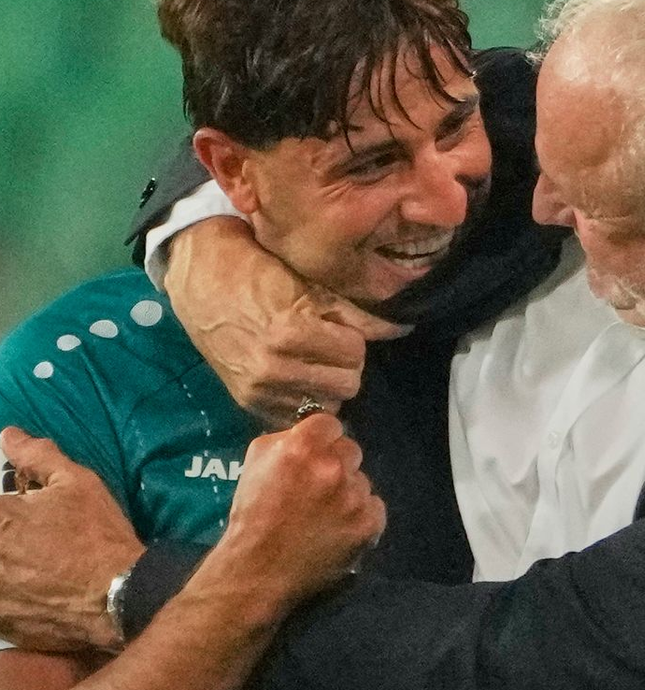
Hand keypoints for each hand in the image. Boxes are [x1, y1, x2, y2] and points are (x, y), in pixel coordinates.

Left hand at [0, 428, 142, 651]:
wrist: (118, 597)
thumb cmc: (97, 535)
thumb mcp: (78, 484)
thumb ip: (38, 457)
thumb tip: (9, 435)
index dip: (5, 508)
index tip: (16, 510)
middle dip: (5, 535)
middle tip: (28, 537)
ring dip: (7, 565)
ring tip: (30, 564)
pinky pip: (0, 605)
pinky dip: (9, 593)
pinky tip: (29, 588)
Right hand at [165, 219, 405, 425]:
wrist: (199, 281)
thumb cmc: (257, 273)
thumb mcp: (308, 285)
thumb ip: (355, 314)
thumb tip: (400, 329)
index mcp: (290, 333)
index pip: (355, 354)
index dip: (352, 340)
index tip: (340, 329)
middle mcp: (274, 368)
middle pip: (347, 385)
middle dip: (346, 365)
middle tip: (331, 348)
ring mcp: (259, 390)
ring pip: (326, 405)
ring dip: (327, 386)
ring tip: (313, 363)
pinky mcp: (248, 403)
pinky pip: (298, 416)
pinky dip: (304, 400)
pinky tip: (296, 378)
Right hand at [199, 414, 385, 617]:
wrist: (257, 570)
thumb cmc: (252, 514)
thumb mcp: (256, 462)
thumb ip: (286, 439)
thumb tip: (311, 432)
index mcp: (303, 446)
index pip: (330, 424)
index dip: (322, 439)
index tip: (314, 454)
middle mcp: (333, 466)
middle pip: (350, 450)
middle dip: (337, 464)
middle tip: (318, 486)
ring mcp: (354, 496)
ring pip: (361, 481)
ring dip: (348, 492)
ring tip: (325, 514)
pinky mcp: (368, 524)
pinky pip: (374, 507)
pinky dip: (361, 516)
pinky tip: (340, 528)